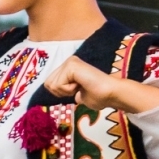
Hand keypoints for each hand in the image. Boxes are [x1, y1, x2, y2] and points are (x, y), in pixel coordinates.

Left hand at [43, 57, 158, 113]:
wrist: (111, 94)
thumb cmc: (100, 96)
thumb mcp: (80, 96)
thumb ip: (72, 92)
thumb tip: (72, 96)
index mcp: (70, 67)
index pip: (50, 83)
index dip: (61, 93)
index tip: (79, 91)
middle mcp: (69, 61)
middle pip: (47, 83)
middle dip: (61, 92)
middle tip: (79, 89)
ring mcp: (69, 62)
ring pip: (51, 84)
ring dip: (66, 91)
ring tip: (81, 87)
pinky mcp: (71, 65)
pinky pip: (58, 84)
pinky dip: (69, 90)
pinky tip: (81, 85)